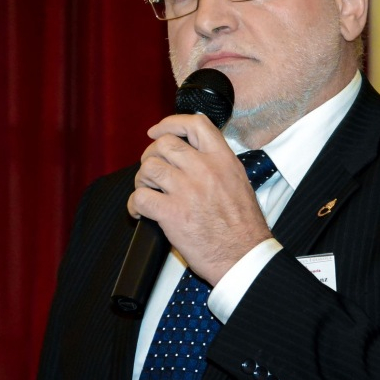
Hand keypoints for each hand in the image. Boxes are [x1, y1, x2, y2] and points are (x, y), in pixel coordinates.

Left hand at [127, 113, 272, 284]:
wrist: (245, 256)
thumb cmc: (244, 227)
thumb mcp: (239, 182)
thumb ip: (218, 164)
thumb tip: (194, 154)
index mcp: (223, 160)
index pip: (195, 124)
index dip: (170, 123)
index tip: (157, 131)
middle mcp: (204, 169)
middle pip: (164, 144)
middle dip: (150, 155)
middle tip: (151, 170)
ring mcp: (187, 190)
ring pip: (148, 167)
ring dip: (142, 179)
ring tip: (147, 191)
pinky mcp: (172, 213)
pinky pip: (140, 197)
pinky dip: (134, 205)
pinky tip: (140, 212)